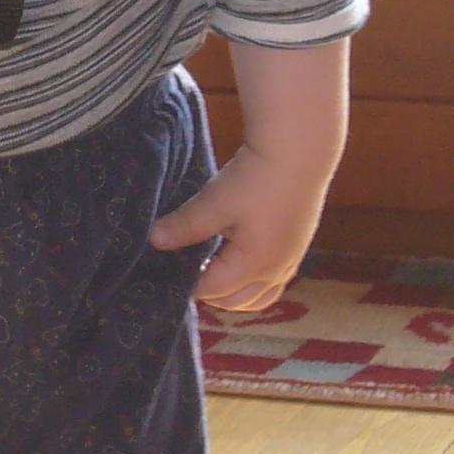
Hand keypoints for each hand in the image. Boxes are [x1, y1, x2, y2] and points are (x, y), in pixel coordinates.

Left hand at [147, 142, 329, 313]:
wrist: (300, 152)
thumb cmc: (256, 179)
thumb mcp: (214, 202)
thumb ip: (185, 226)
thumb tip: (154, 241)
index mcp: (254, 266)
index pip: (212, 290)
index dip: (188, 283)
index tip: (168, 270)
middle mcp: (277, 271)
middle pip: (237, 301)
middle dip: (211, 291)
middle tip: (188, 269)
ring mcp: (291, 260)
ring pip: (260, 294)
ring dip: (235, 290)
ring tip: (213, 267)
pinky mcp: (298, 245)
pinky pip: (274, 279)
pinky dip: (253, 278)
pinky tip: (238, 254)